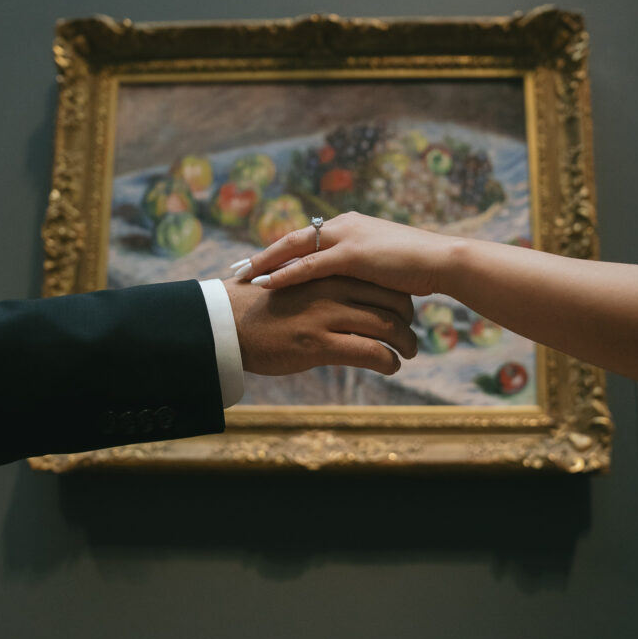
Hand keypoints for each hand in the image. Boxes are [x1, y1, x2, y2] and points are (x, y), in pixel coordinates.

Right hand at [224, 275, 416, 375]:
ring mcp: (326, 314)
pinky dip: (388, 360)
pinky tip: (391, 367)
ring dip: (405, 342)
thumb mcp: (293, 285)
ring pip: (385, 325)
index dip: (399, 296)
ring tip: (409, 353)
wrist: (225, 325)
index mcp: (326, 272)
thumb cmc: (257, 309)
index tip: (404, 310)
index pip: (378, 279)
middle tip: (412, 335)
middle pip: (390, 299)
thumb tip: (341, 294)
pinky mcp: (319, 343)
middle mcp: (330, 288)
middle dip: (408, 320)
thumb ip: (319, 285)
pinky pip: (369, 350)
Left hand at [236, 212, 457, 297]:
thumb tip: (350, 286)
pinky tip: (267, 284)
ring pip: (295, 249)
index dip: (282, 250)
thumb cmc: (419, 268)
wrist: (442, 261)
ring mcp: (347, 237)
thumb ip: (362, 270)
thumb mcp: (384, 267)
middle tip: (239, 269)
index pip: (308, 236)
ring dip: (266, 263)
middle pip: (293, 238)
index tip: (260, 263)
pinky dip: (285, 274)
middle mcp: (344, 224)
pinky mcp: (351, 254)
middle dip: (265, 254)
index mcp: (351, 225)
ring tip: (243, 277)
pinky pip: (309, 265)